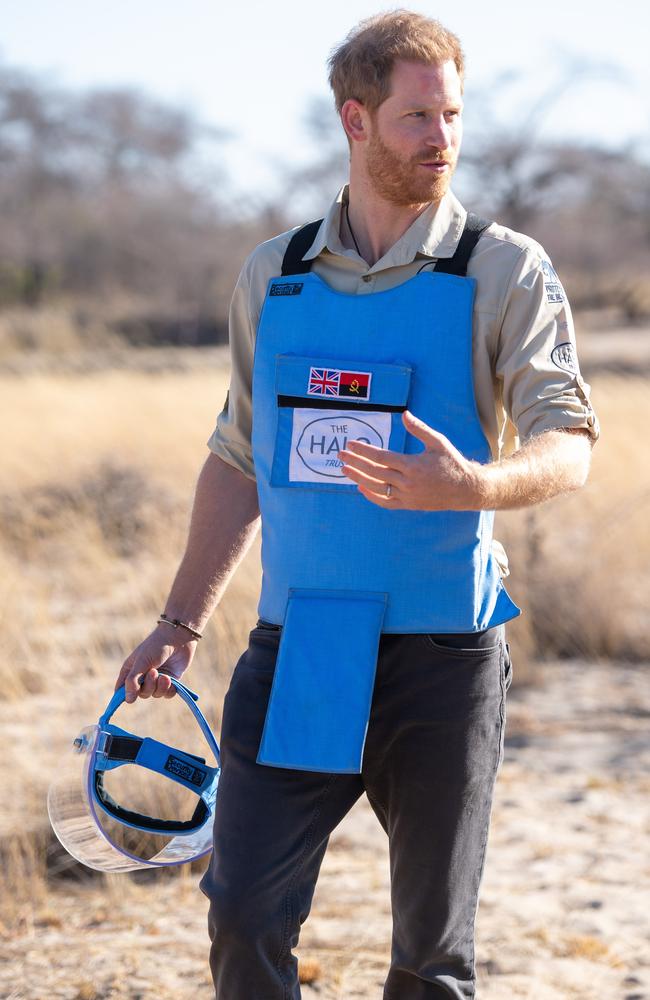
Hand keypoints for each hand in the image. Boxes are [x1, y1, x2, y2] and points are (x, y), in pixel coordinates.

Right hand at [114, 624, 197, 703]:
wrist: (178, 637)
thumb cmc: (155, 646)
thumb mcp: (141, 662)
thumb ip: (132, 681)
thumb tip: (127, 700)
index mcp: (130, 671)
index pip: (122, 689)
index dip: (125, 696)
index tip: (130, 700)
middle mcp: (142, 677)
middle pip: (141, 694)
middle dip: (149, 686)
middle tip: (155, 672)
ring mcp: (156, 679)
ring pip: (155, 694)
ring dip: (160, 686)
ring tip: (165, 675)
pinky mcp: (170, 681)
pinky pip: (167, 694)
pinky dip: (169, 689)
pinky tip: (171, 679)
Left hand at [340, 410, 481, 510]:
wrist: (465, 490)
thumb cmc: (451, 463)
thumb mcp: (438, 442)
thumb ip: (419, 429)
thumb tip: (404, 414)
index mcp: (413, 465)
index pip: (381, 457)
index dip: (363, 451)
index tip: (350, 444)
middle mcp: (408, 482)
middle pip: (374, 472)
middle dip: (355, 463)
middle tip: (340, 455)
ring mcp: (407, 496)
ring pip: (376, 487)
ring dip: (358, 479)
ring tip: (344, 470)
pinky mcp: (409, 505)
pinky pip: (385, 502)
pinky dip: (372, 496)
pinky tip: (361, 488)